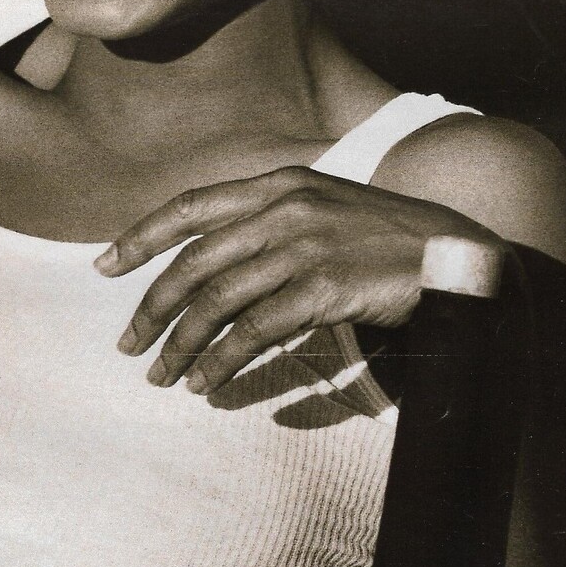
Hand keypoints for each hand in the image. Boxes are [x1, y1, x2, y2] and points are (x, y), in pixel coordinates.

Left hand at [93, 166, 504, 394]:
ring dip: (182, 345)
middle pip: (194, 262)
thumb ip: (272, 226)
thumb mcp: (326, 212)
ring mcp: (305, 246)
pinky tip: (208, 382)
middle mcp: (285, 208)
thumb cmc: (389, 241)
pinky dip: (224, 361)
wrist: (461, 255)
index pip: (191, 206)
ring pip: (218, 302)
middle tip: (128, 345)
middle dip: (152, 308)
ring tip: (162, 376)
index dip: (142, 237)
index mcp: (279, 184)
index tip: (104, 268)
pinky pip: (256, 331)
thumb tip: (214, 268)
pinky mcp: (326, 287)